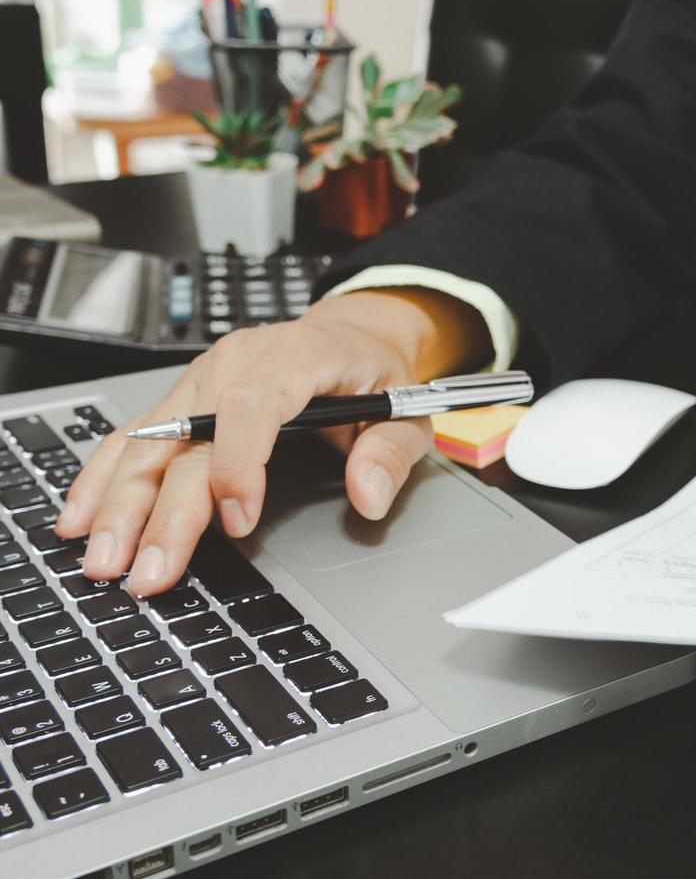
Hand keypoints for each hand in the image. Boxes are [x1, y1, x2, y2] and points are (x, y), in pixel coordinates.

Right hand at [56, 287, 491, 597]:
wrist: (352, 334)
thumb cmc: (373, 373)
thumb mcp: (406, 409)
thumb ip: (390, 454)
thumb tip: (367, 495)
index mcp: (298, 355)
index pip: (252, 405)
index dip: (238, 464)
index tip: (237, 521)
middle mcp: (238, 361)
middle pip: (187, 434)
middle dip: (162, 508)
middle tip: (148, 569)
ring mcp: (203, 377)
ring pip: (149, 438)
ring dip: (119, 501)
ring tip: (102, 557)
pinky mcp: (184, 396)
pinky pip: (135, 434)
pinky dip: (104, 476)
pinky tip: (82, 516)